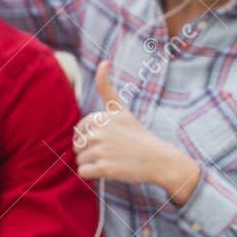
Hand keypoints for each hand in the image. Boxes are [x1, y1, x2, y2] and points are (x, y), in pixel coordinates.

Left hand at [75, 61, 200, 201]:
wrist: (159, 159)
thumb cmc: (138, 135)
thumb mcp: (121, 109)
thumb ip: (107, 87)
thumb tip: (103, 62)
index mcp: (101, 117)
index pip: (79, 130)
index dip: (90, 137)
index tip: (108, 139)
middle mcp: (100, 131)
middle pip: (77, 145)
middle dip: (90, 151)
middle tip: (111, 151)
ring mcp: (102, 150)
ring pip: (79, 159)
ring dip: (92, 163)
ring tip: (112, 160)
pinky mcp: (104, 168)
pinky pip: (83, 172)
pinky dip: (93, 174)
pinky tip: (109, 170)